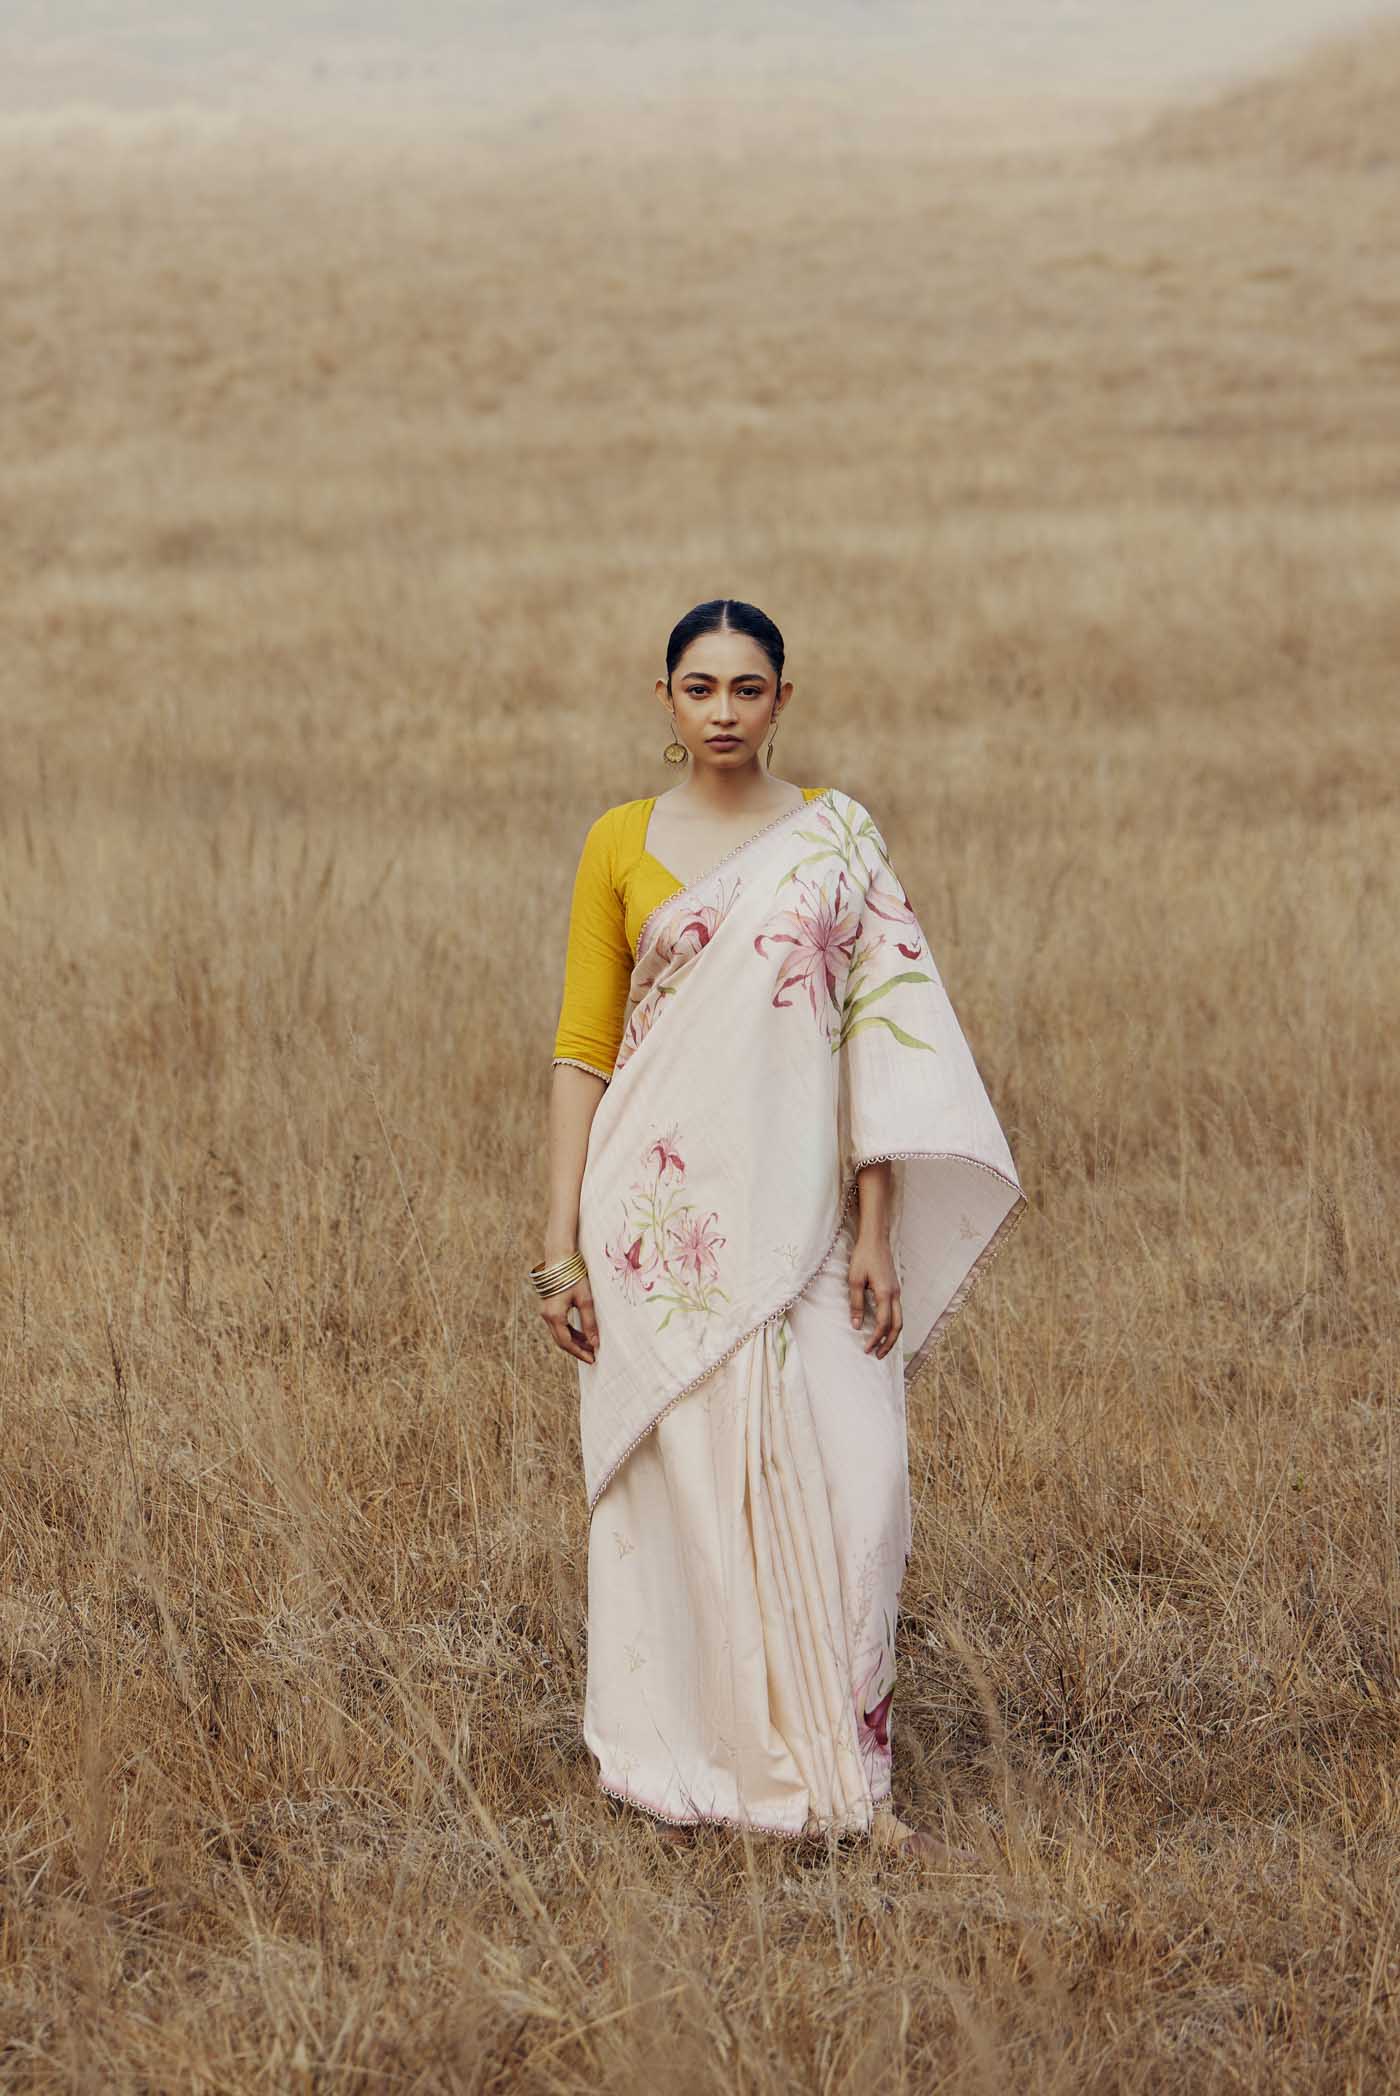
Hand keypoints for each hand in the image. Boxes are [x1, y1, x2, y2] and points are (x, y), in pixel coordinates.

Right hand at [540, 1274, 598, 1364]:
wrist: (559, 1257)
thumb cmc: (573, 1276)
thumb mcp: (585, 1300)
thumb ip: (589, 1322)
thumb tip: (595, 1342)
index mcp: (554, 1316)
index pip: (567, 1343)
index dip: (580, 1353)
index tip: (593, 1359)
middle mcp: (546, 1316)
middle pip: (561, 1340)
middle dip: (577, 1349)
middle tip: (592, 1355)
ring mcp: (545, 1311)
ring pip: (559, 1333)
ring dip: (574, 1341)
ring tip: (590, 1345)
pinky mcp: (548, 1307)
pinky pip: (558, 1325)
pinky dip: (569, 1331)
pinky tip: (582, 1333)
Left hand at [847, 1230, 902, 1359]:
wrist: (875, 1239)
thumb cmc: (863, 1257)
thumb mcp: (854, 1280)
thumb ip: (856, 1304)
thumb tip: (857, 1326)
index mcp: (885, 1293)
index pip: (884, 1324)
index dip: (875, 1338)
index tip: (866, 1349)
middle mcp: (895, 1294)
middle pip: (897, 1326)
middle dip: (889, 1343)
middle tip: (878, 1355)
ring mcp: (897, 1291)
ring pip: (899, 1319)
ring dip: (892, 1335)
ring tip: (882, 1346)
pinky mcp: (894, 1288)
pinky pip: (897, 1311)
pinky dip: (892, 1324)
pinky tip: (883, 1328)